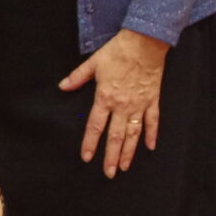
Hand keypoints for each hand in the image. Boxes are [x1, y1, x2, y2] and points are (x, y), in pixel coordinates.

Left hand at [60, 28, 168, 177]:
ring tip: (124, 167)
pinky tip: (150, 147)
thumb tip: (62, 87)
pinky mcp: (153, 100)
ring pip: (133, 134)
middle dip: (111, 157)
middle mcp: (122, 106)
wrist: (144, 42)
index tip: (86, 157)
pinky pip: (153, 121)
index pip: (95, 126)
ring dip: (129, 152)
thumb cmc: (118, 51)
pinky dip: (151, 135)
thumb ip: (77, 77)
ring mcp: (139, 105)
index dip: (90, 143)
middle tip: (108, 173)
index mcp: (105, 98)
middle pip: (115, 137)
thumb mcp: (93, 63)